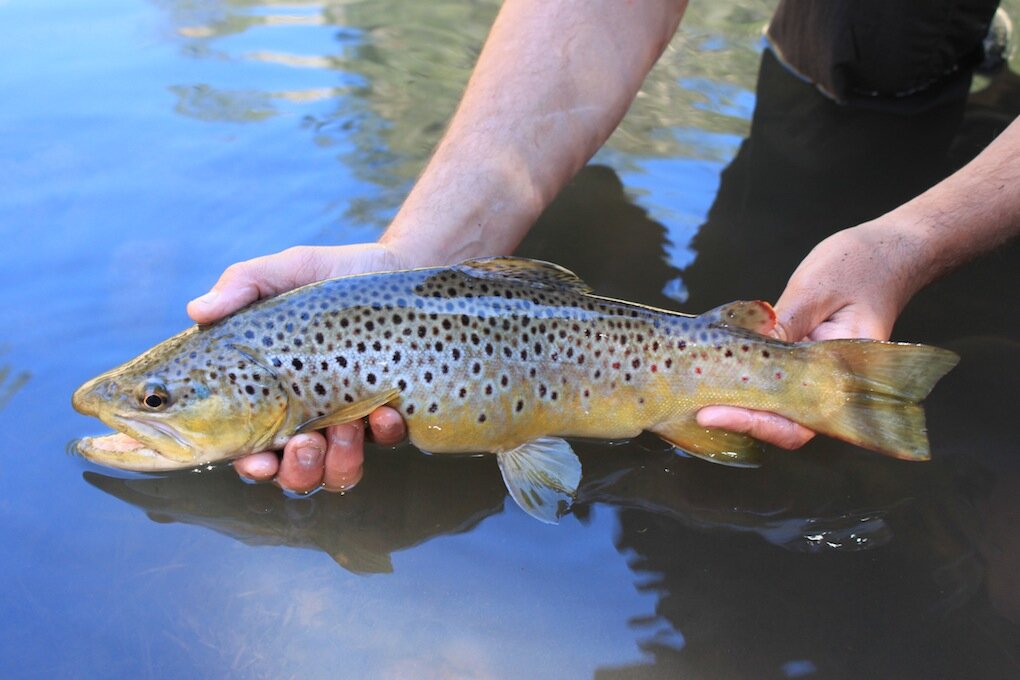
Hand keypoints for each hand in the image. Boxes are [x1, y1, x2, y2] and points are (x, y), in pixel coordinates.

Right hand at [187, 243, 409, 492]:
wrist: (398, 265)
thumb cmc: (332, 274)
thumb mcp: (286, 271)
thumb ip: (243, 286)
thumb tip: (197, 310)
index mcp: (270, 394)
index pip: (249, 446)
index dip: (250, 465)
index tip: (256, 460)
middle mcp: (307, 416)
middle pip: (293, 474)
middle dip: (297, 471)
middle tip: (304, 443)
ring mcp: (350, 418)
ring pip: (338, 471)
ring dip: (339, 460)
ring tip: (345, 426)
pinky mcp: (389, 411)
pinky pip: (387, 441)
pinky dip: (384, 433)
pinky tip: (384, 411)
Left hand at [697, 221, 917, 448]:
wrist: (891, 250)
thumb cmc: (860, 264)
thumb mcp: (814, 290)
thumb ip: (782, 326)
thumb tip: (746, 354)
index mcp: (846, 372)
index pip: (800, 422)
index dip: (756, 424)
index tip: (714, 414)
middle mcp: (832, 382)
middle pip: (784, 423)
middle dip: (740, 420)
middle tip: (697, 409)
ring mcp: (817, 372)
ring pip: (777, 406)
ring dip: (741, 405)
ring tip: (699, 397)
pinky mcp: (802, 357)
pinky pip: (775, 380)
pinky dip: (747, 382)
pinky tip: (716, 374)